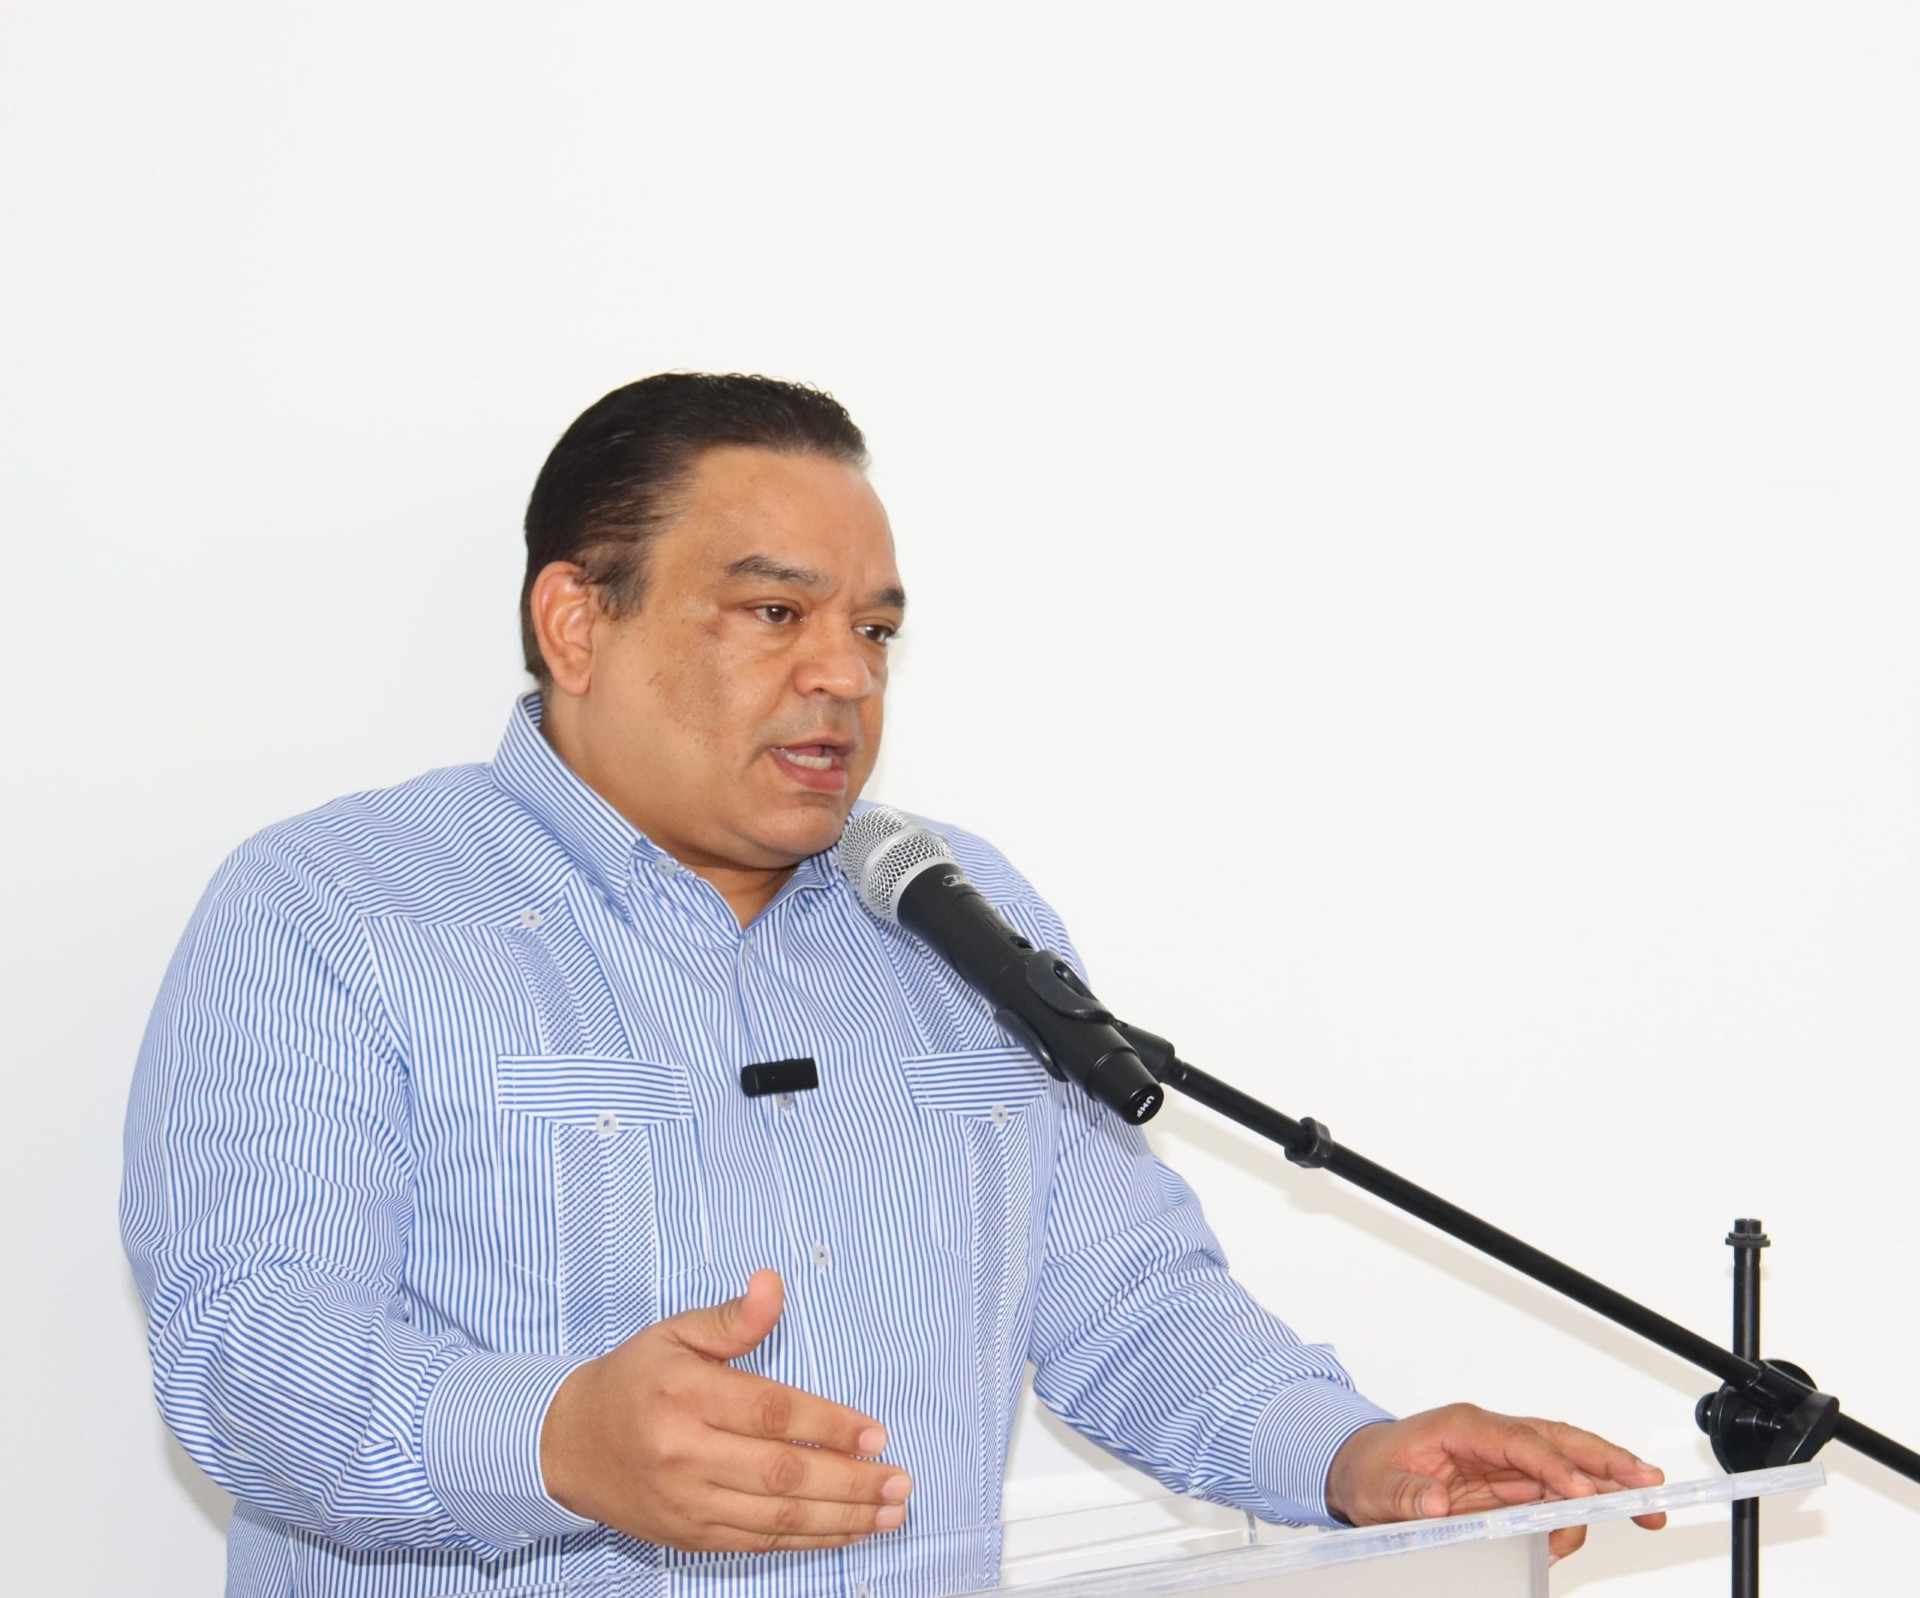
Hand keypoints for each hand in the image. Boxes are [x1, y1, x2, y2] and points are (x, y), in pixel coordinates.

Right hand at [539, 1270, 911, 1550]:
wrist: (568, 1444)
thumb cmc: (633, 1380)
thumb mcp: (675, 1333)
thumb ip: (732, 1319)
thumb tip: (773, 1284)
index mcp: (684, 1396)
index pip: (770, 1413)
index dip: (828, 1425)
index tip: (876, 1433)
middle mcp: (685, 1455)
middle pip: (782, 1474)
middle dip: (850, 1481)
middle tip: (900, 1481)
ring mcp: (687, 1503)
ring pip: (777, 1518)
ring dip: (842, 1518)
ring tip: (889, 1512)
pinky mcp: (689, 1535)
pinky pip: (758, 1542)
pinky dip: (808, 1539)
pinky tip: (846, 1530)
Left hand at [1324, 1403, 1665, 1562]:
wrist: (1359, 1468)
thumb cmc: (1370, 1468)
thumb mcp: (1377, 1486)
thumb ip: (1407, 1495)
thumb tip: (1436, 1504)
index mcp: (1463, 1427)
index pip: (1520, 1441)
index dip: (1555, 1467)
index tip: (1584, 1494)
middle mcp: (1492, 1437)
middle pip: (1560, 1441)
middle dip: (1608, 1461)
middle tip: (1651, 1486)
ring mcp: (1504, 1461)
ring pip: (1567, 1466)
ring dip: (1606, 1488)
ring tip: (1644, 1513)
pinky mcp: (1508, 1485)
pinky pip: (1551, 1496)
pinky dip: (1572, 1516)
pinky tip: (1575, 1537)